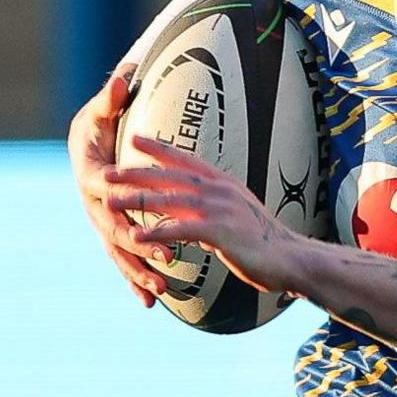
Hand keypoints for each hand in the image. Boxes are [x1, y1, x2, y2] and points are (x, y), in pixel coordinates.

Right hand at [68, 64, 166, 306]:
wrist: (83, 142)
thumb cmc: (96, 122)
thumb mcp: (101, 108)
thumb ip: (111, 96)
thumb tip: (122, 78)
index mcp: (91, 174)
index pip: (108, 192)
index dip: (127, 204)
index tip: (144, 210)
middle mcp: (92, 204)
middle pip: (116, 230)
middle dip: (140, 247)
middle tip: (167, 260)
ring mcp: (100, 221)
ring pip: (118, 252)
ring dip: (138, 273)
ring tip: (160, 292)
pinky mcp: (109, 232)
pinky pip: (122, 259)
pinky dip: (134, 280)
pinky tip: (151, 302)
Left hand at [105, 134, 307, 296]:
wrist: (290, 258)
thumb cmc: (264, 241)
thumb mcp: (238, 213)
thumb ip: (215, 207)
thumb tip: (198, 211)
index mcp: (223, 182)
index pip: (186, 159)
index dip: (159, 149)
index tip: (134, 139)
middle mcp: (220, 190)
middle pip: (171, 176)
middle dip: (136, 173)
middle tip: (106, 172)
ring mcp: (221, 209)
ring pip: (171, 200)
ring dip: (138, 200)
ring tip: (111, 202)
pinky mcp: (221, 231)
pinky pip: (182, 230)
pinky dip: (157, 232)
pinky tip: (137, 237)